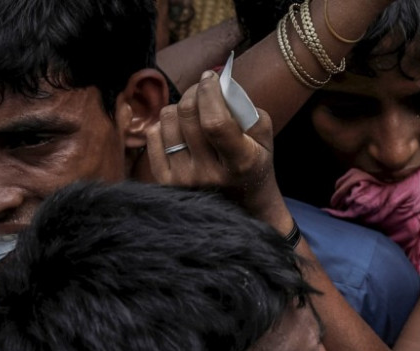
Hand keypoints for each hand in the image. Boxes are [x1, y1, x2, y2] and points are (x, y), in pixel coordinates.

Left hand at [146, 70, 281, 219]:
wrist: (243, 204)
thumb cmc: (253, 163)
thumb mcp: (265, 141)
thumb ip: (249, 111)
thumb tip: (220, 85)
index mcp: (239, 162)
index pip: (215, 122)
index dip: (209, 92)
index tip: (210, 77)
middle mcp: (209, 174)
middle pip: (188, 114)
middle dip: (194, 90)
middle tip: (203, 88)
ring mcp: (184, 180)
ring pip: (168, 119)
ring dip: (180, 106)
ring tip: (194, 112)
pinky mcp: (166, 182)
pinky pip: (154, 134)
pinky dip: (166, 124)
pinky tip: (181, 129)